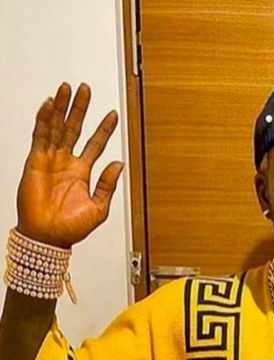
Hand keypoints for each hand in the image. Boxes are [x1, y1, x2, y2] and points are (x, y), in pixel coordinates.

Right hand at [16, 82, 123, 248]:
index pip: (95, 143)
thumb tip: (119, 163)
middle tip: (86, 89)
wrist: (48, 238)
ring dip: (62, 108)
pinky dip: (43, 119)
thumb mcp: (99, 207)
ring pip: (56, 127)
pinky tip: (48, 105)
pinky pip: (40, 136)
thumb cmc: (70, 228)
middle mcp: (66, 163)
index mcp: (82, 172)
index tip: (113, 114)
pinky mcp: (35, 162)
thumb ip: (108, 184)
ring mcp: (50, 160)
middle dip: (81, 108)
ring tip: (67, 89)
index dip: (104, 128)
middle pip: (74, 128)